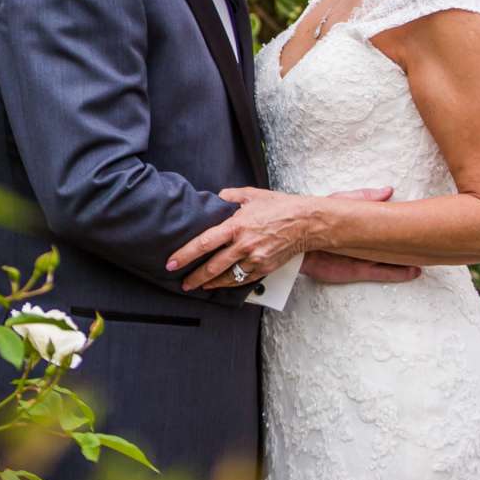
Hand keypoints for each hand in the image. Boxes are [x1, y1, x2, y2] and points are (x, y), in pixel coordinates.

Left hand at [167, 185, 314, 291]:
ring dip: (210, 283)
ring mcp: (255, 259)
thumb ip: (231, 196)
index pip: (204, 243)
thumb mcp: (253, 195)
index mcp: (237, 226)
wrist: (307, 222)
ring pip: (227, 277)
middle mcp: (244, 245)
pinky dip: (230, 283)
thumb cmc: (281, 207)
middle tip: (182, 282)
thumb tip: (218, 198)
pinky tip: (221, 284)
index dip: (186, 254)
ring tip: (198, 285)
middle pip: (212, 266)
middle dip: (194, 277)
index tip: (172, 263)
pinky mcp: (265, 268)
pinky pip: (243, 280)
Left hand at [305, 187, 419, 284]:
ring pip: (390, 261)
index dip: (402, 228)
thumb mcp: (345, 202)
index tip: (419, 224)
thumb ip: (365, 198)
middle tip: (429, 244)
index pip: (386, 228)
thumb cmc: (319, 218)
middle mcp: (364, 244)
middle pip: (390, 246)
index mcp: (362, 228)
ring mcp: (362, 258)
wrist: (302, 236)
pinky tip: (413, 271)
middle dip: (408, 247)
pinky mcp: (357, 271)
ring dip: (407, 261)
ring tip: (427, 258)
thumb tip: (388, 191)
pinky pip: (381, 272)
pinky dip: (398, 273)